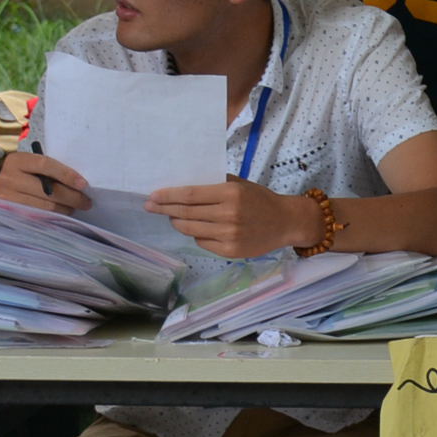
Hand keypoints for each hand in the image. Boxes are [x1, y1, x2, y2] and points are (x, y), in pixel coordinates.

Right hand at [0, 151, 91, 212]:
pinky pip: (37, 218)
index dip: (67, 175)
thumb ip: (47, 170)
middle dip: (72, 198)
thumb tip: (77, 183)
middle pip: (48, 190)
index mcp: (17, 161)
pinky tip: (60, 215)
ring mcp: (7, 199)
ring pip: (45, 207)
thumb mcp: (28, 166)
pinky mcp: (9, 215)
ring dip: (64, 209)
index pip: (46, 165)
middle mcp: (9, 179)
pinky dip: (52, 217)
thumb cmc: (17, 174)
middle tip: (86, 202)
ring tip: (74, 209)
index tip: (84, 184)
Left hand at [144, 179, 309, 257]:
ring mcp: (228, 235)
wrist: (286, 222)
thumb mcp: (240, 184)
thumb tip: (184, 187)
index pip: (190, 195)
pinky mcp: (230, 251)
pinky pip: (202, 242)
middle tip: (150, 206)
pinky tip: (198, 229)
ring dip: (177, 222)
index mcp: (230, 194)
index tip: (153, 196)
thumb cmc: (261, 199)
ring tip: (173, 217)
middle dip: (165, 209)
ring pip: (190, 229)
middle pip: (186, 213)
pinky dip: (196, 234)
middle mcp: (228, 215)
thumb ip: (215, 184)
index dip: (168, 196)